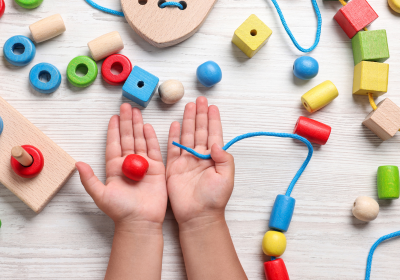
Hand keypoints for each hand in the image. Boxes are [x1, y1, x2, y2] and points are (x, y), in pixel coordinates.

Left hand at [76, 104, 166, 228]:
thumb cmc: (119, 211)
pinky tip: (148, 126)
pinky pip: (154, 149)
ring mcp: (144, 165)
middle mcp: (129, 164)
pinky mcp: (157, 169)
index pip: (113, 144)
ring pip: (140, 140)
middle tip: (126, 105)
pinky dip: (151, 138)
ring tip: (136, 110)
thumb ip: (89, 179)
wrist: (140, 222)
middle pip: (127, 138)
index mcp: (114, 168)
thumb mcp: (100, 194)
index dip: (113, 130)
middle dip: (127, 122)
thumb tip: (77, 163)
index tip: (114, 117)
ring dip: (138, 125)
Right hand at [166, 97, 234, 228]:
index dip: (213, 120)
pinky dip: (173, 136)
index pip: (214, 134)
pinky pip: (172, 148)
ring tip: (188, 106)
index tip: (212, 106)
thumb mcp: (226, 178)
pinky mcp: (174, 167)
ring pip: (187, 135)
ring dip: (188, 121)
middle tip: (199, 99)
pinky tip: (174, 124)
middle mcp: (200, 156)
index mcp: (214, 158)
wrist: (197, 215)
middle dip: (199, 114)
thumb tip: (216, 143)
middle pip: (200, 130)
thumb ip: (224, 159)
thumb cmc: (214, 199)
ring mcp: (186, 161)